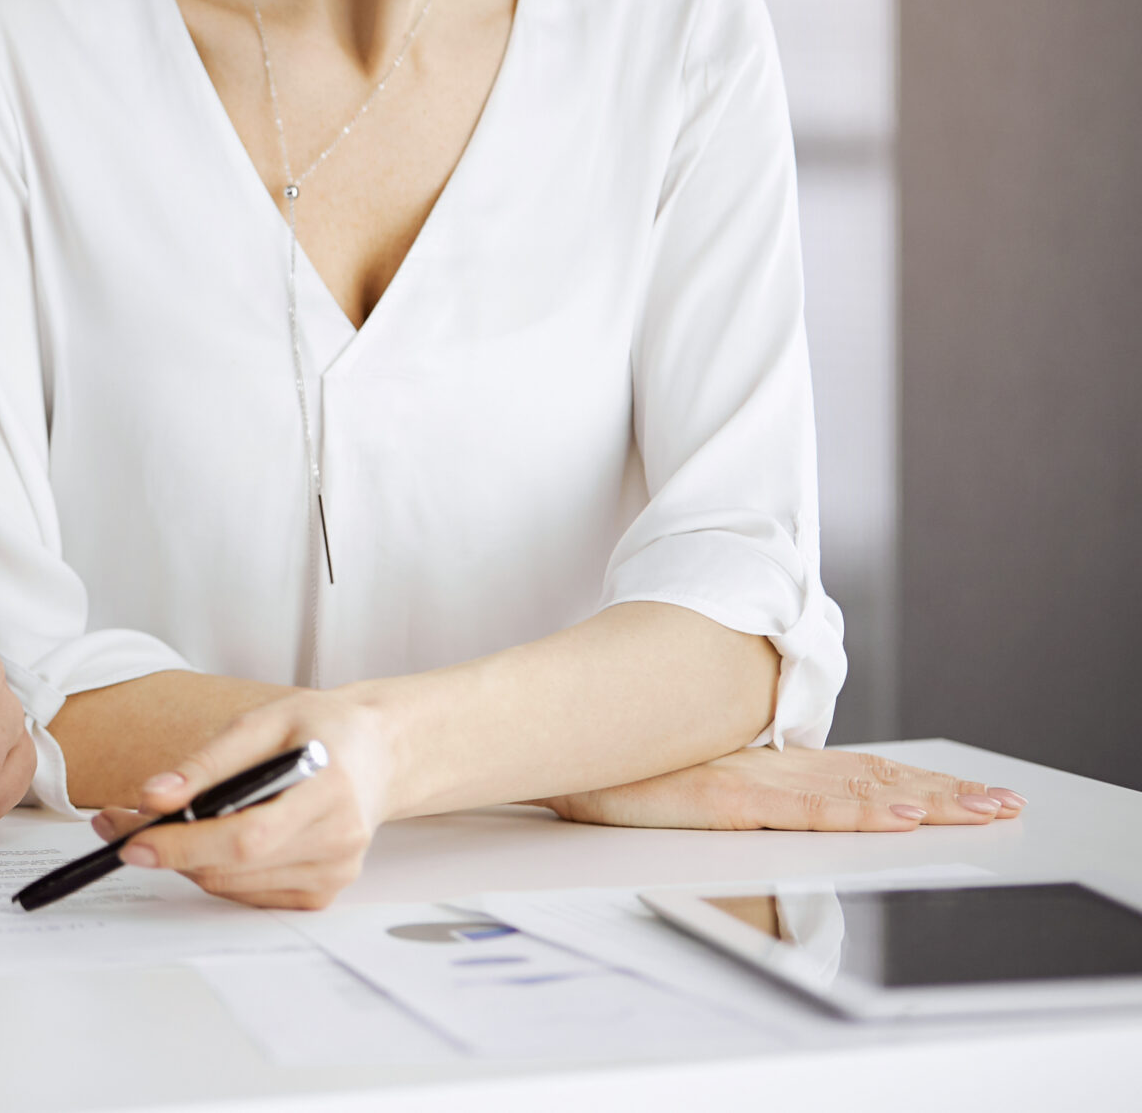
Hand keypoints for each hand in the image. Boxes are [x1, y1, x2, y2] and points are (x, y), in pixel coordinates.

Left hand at [89, 690, 390, 909]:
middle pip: (233, 866)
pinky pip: (248, 894)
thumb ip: (207, 761)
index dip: (185, 844)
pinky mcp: (322, 892)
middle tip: (119, 823)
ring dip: (184, 861)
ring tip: (154, 825)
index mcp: (329, 789)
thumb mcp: (263, 721)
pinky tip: (203, 841)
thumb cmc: (320, 729)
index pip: (247, 835)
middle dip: (168, 849)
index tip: (133, 841)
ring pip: (232, 885)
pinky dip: (214, 871)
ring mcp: (333, 874)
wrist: (377, 752)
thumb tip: (154, 797)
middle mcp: (338, 841)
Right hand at [537, 747, 1027, 830]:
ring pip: (855, 788)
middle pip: (875, 777)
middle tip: (1004, 804)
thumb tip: (773, 807)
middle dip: (945, 793)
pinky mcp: (723, 796)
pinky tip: (896, 814)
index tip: (971, 794)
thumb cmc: (619, 770)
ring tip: (978, 810)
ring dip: (924, 799)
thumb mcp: (688, 785)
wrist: (559, 750)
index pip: (861, 772)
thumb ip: (739, 792)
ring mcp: (750, 779)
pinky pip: (802, 807)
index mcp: (768, 766)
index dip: (919, 782)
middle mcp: (770, 767)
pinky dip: (856, 809)